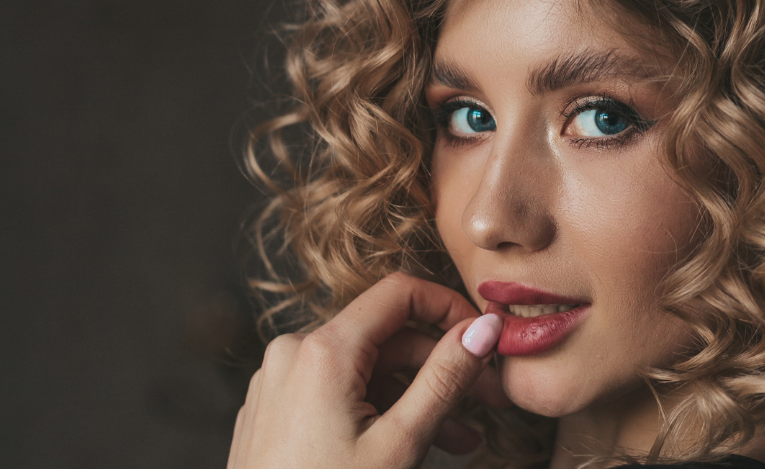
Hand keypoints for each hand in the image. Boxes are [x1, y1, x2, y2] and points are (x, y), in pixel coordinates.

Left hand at [227, 272, 506, 468]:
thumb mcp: (400, 443)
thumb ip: (445, 379)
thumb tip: (483, 328)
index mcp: (322, 350)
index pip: (399, 293)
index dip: (449, 306)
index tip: (483, 335)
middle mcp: (293, 353)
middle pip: (385, 337)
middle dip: (441, 366)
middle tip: (490, 400)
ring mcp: (278, 381)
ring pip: (365, 370)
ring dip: (415, 396)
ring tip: (460, 439)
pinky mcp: (274, 408)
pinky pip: (336, 391)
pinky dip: (378, 409)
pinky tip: (410, 444)